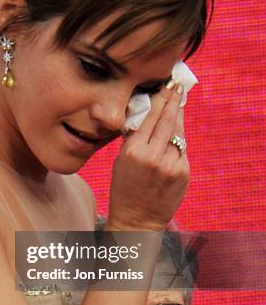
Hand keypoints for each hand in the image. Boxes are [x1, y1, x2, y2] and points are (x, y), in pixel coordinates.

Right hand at [107, 84, 188, 230]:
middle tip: (176, 85)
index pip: (151, 117)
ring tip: (177, 101)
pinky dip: (178, 139)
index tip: (165, 85)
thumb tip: (145, 113)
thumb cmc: (124, 189)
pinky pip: (182, 149)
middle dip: (173, 100)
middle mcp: (154, 156)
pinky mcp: (183, 172)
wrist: (138, 220)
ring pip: (178, 133)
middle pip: (168, 119)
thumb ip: (134, 138)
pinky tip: (175, 131)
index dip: (160, 99)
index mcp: (134, 152)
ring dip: (177, 117)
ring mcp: (172, 165)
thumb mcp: (121, 160)